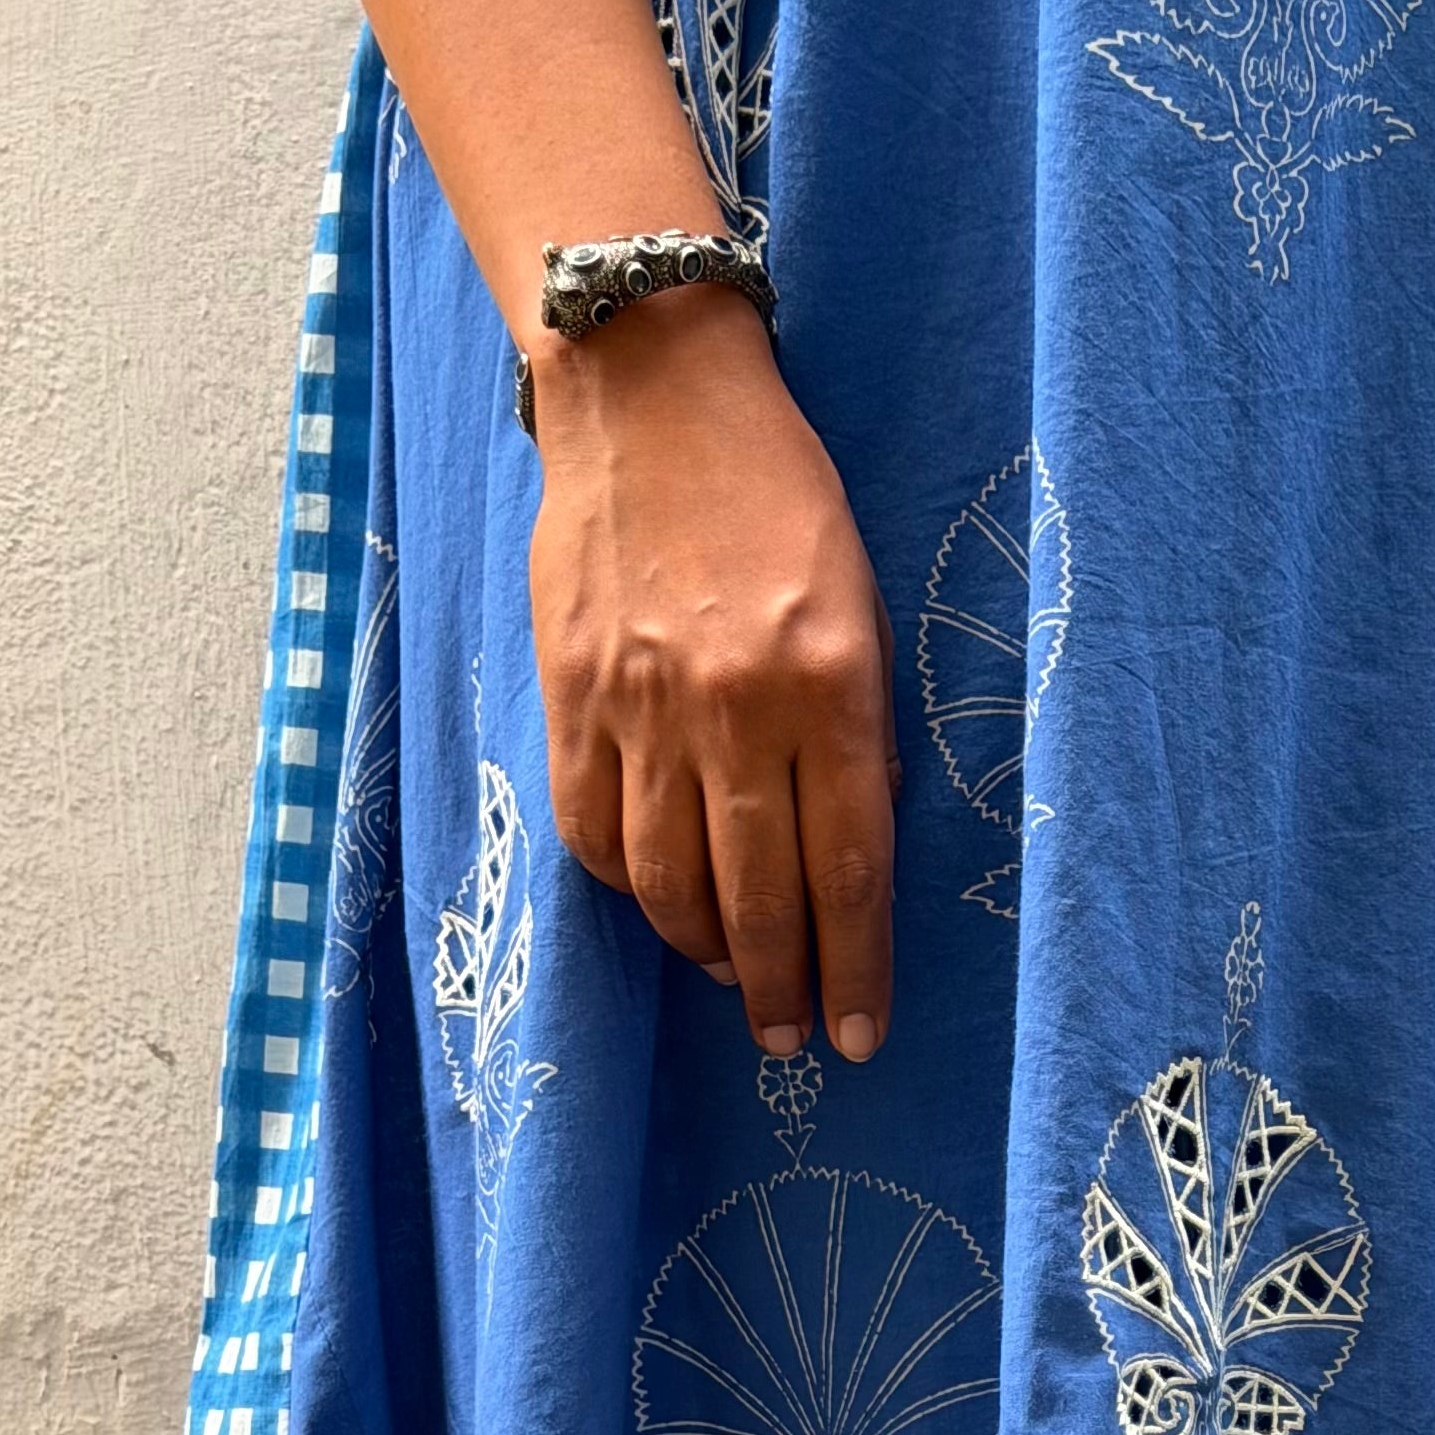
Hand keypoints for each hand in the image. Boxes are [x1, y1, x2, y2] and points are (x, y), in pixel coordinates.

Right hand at [526, 281, 901, 1059]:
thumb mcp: (860, 602)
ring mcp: (642, 707)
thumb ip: (857, 729)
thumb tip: (847, 854)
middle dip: (778, 988)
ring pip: (667, 881)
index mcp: (826, 685)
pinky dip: (627, 885)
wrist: (652, 394)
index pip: (848, 870)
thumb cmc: (780, 496)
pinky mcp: (573, 694)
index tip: (861, 1036)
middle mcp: (734, 710)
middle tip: (790, 1040)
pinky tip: (656, 900)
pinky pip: (595, 830)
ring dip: (702, 949)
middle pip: (758, 897)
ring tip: (730, 977)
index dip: (855, 968)